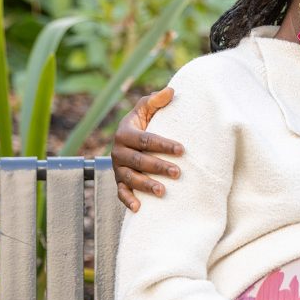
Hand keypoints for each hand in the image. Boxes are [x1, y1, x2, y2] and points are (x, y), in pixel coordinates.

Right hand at [112, 88, 183, 210]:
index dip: (164, 145)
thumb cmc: (143, 122)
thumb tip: (171, 91)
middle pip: (139, 160)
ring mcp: (117, 168)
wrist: (128, 139)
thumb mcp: (146, 109)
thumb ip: (156, 100)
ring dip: (145, 185)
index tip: (182, 150)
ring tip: (162, 191)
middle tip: (178, 172)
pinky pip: (121, 192)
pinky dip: (128, 200)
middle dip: (158, 166)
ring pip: (130, 178)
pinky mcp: (118, 181)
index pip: (145, 139)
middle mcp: (118, 151)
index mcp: (125, 133)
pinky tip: (139, 208)